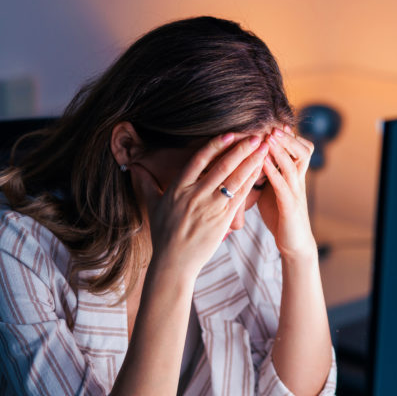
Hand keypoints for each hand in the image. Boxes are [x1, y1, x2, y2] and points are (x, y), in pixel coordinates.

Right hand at [128, 133, 267, 279]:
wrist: (173, 262)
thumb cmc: (164, 235)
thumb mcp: (152, 206)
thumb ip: (145, 184)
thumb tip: (133, 168)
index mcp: (178, 188)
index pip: (198, 160)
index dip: (215, 145)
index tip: (229, 133)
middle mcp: (194, 195)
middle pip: (221, 166)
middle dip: (241, 149)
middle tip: (256, 135)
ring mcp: (209, 207)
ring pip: (233, 180)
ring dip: (250, 162)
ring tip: (263, 148)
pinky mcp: (222, 220)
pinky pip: (239, 197)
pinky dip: (251, 182)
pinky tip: (260, 171)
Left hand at [259, 124, 318, 260]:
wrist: (294, 243)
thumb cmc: (281, 215)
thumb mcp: (274, 189)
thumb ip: (268, 173)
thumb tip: (254, 156)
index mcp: (294, 176)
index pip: (298, 148)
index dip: (288, 136)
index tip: (274, 123)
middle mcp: (298, 181)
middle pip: (302, 151)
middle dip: (287, 138)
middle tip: (273, 126)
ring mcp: (296, 193)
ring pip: (293, 165)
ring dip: (280, 150)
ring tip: (269, 137)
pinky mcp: (290, 207)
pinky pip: (283, 186)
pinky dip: (273, 172)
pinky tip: (262, 163)